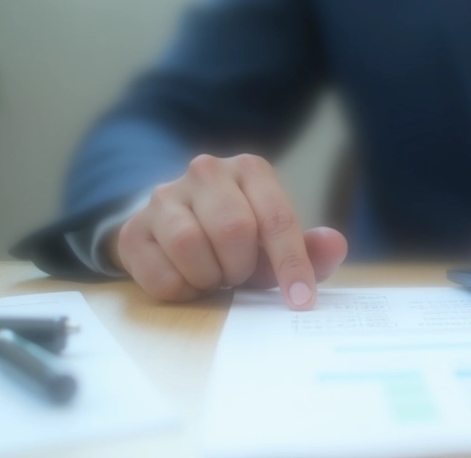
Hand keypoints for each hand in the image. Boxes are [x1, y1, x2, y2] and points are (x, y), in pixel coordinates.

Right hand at [110, 154, 347, 307]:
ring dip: (209, 277)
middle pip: (233, 229)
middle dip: (241, 266)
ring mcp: (165, 195)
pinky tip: (187, 279)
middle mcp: (207, 171)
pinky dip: (181, 290)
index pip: (277, 218)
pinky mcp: (135, 229)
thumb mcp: (275, 244)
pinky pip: (162, 275)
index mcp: (251, 170)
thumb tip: (335, 245)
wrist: (171, 230)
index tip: (301, 301)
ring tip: (213, 274)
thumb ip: (309, 249)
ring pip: (190, 246)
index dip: (291, 264)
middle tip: (238, 275)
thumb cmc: (237, 239)